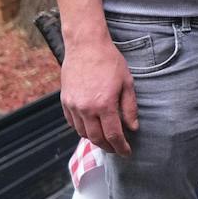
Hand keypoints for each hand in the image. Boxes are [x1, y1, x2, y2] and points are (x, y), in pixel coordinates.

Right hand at [62, 38, 138, 153]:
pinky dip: (82, 129)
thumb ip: (129, 107)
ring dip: (94, 139)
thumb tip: (133, 127)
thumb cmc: (109, 61)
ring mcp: (73, 105)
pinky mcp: (65, 101)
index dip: (121, 147)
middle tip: (117, 149)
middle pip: (96, 138)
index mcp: (104, 104)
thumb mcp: (126, 82)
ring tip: (105, 139)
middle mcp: (86, 108)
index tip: (127, 152)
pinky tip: (90, 127)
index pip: (113, 135)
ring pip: (82, 133)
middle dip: (108, 147)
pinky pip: (72, 123)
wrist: (86, 45)